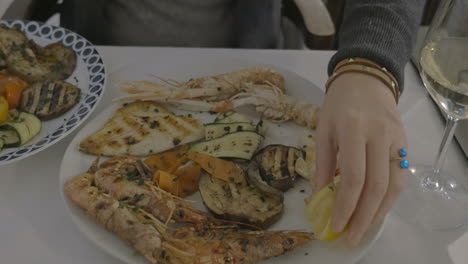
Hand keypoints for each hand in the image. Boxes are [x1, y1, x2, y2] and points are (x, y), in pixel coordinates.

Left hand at [316, 72, 407, 245]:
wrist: (366, 82)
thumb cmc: (338, 106)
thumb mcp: (323, 131)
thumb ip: (323, 164)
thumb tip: (322, 197)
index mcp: (354, 131)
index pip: (353, 177)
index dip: (345, 206)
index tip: (336, 225)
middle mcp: (379, 137)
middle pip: (376, 186)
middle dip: (364, 216)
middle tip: (352, 237)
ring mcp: (396, 140)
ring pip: (394, 185)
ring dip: (380, 211)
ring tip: (365, 228)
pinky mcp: (405, 143)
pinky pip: (401, 176)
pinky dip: (390, 197)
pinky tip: (377, 208)